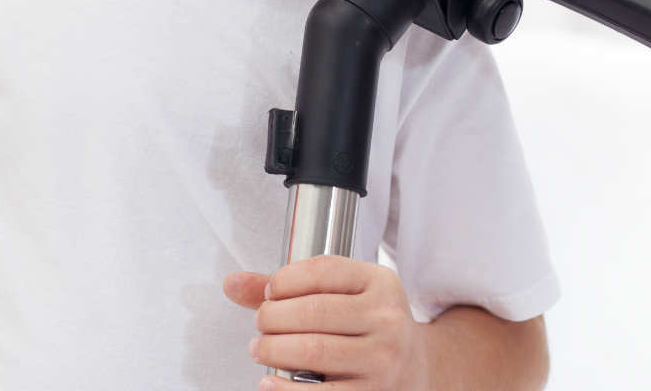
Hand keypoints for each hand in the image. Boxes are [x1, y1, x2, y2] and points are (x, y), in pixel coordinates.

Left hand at [224, 255, 428, 389]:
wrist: (418, 369)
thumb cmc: (369, 327)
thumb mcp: (343, 294)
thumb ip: (289, 287)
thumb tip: (232, 283)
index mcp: (380, 283)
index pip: (322, 271)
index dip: (284, 280)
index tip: (270, 292)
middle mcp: (387, 319)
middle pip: (312, 312)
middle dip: (272, 317)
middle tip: (260, 324)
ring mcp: (383, 359)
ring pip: (313, 350)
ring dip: (273, 350)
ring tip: (261, 349)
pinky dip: (287, 389)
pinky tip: (271, 382)